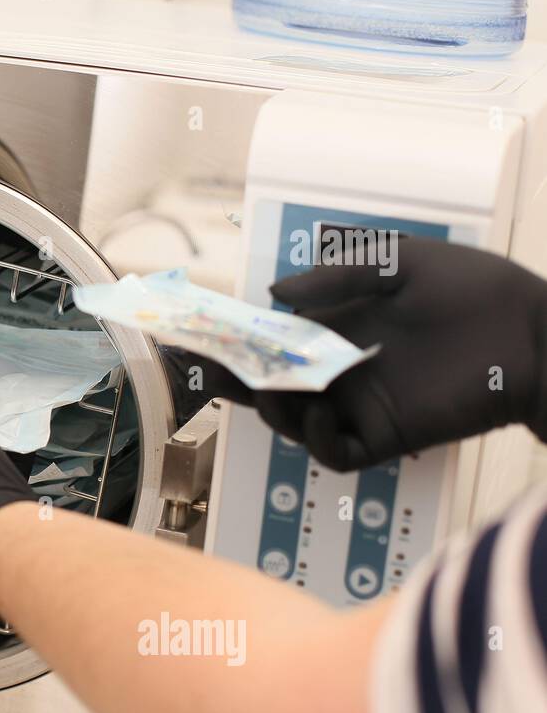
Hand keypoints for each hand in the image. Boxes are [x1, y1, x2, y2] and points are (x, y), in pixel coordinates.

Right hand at [189, 238, 546, 470]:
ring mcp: (358, 404)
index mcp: (337, 326)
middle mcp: (339, 368)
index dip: (233, 334)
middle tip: (207, 367)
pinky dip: (316, 439)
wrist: (535, 336)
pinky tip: (320, 414)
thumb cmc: (477, 290)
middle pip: (267, 380)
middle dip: (232, 376)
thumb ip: (340, 275)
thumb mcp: (400, 262)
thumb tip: (276, 293)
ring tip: (274, 388)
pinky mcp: (383, 435)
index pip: (271, 334)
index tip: (199, 328)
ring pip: (290, 419)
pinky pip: (332, 450)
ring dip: (272, 406)